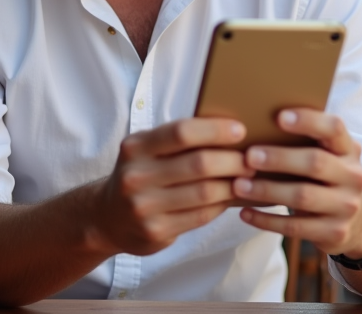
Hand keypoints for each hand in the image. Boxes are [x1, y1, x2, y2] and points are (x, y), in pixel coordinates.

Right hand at [89, 118, 252, 255]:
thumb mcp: (147, 150)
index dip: (215, 130)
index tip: (241, 130)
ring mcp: (144, 207)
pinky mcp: (155, 231)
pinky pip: (201, 215)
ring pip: (204, 192)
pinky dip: (222, 204)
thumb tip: (231, 129)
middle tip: (253, 159)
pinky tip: (232, 197)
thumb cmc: (141, 174)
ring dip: (233, 184)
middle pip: (198, 164)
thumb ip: (177, 140)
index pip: (182, 132)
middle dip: (233, 160)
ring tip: (249, 177)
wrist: (107, 217)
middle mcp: (136, 176)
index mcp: (136, 147)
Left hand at [233, 109, 361, 258]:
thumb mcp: (326, 155)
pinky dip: (266, 220)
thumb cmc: (324, 177)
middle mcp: (353, 176)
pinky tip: (245, 212)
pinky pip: (295, 227)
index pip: (334, 128)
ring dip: (267, 190)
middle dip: (280, 159)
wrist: (354, 220)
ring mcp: (346, 206)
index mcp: (349, 149)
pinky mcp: (335, 232)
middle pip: (315, 163)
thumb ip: (306, 140)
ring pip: (303, 196)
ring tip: (238, 185)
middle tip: (249, 156)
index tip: (279, 116)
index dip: (309, 121)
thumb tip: (257, 122)